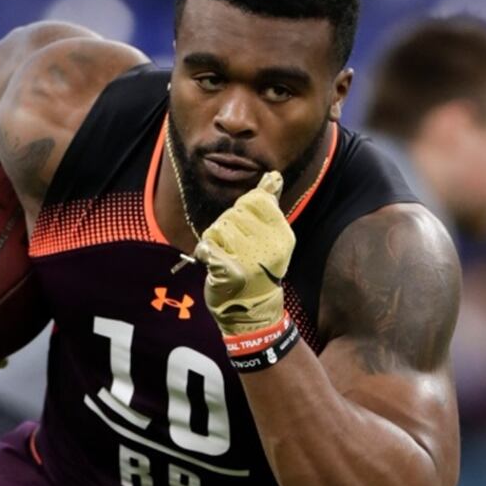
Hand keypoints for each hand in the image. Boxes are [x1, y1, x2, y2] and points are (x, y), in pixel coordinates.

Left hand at [193, 171, 294, 335]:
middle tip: (235, 249)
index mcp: (282, 234)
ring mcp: (249, 260)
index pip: (253, 200)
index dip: (241, 211)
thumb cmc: (259, 267)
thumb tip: (273, 175)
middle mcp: (269, 246)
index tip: (246, 231)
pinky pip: (207, 248)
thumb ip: (269, 203)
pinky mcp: (228, 273)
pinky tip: (212, 263)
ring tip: (226, 257)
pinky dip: (204, 253)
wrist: (253, 311)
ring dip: (214, 241)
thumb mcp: (271, 236)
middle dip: (226, 228)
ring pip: (217, 229)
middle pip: (232, 214)